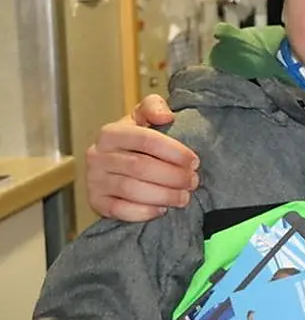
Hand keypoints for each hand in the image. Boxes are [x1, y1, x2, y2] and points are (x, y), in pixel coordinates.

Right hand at [85, 94, 196, 221]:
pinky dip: (144, 212)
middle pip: (141, 167)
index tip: (194, 161)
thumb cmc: (137, 141)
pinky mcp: (96, 202)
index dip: (174, 152)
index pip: (146, 140)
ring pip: (133, 190)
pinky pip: (120, 210)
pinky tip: (161, 209)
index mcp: (111, 133)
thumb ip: (154, 107)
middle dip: (173, 176)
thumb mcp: (144, 117)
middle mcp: (97, 155)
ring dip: (164, 196)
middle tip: (193, 182)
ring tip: (184, 197)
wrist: (116, 163)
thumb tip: (164, 116)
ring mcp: (94, 180)